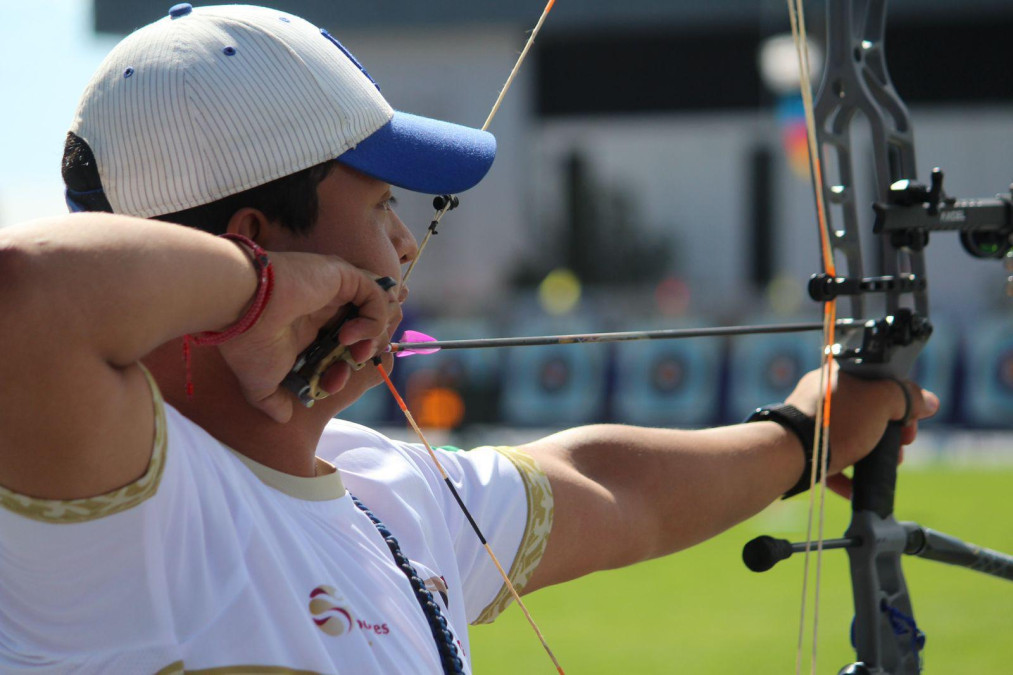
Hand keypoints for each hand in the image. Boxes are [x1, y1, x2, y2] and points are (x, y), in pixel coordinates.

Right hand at [218, 251, 397, 422]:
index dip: (344, 369)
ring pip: (375, 309)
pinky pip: (377, 295)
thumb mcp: (261, 383)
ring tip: (357, 352)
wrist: (241, 311)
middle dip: (366, 351)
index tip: (333, 384)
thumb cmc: (248, 343)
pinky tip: (351, 336)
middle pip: (364, 328)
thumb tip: (282, 418)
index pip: (342, 347)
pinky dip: (374, 319)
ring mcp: (334, 289)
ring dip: (374, 336)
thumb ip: (272, 400)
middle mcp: (323, 306)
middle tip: (354, 364)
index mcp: (307, 327)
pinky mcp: (342, 275)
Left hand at [786, 364, 939, 498]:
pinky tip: (860, 487)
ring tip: (886, 466)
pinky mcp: (805, 447)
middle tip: (901, 446)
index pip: (879, 381)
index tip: (910, 422)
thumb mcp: (882, 401)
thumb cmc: (837, 423)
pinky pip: (833, 458)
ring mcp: (812, 421)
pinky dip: (849, 473)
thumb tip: (928, 402)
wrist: (793, 453)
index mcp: (837, 373)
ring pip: (853, 436)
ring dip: (875, 453)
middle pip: (869, 412)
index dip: (902, 402)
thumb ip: (908, 398)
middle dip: (891, 433)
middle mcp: (823, 394)